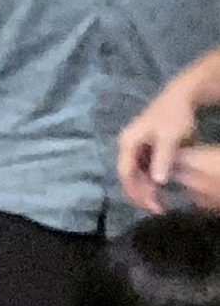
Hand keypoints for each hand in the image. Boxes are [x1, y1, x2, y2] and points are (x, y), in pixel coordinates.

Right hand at [119, 71, 211, 213]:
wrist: (180, 97)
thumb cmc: (174, 115)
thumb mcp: (170, 137)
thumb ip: (162, 158)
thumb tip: (158, 181)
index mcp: (128, 142)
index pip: (125, 172)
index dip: (136, 191)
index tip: (149, 205)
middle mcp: (127, 145)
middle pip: (127, 175)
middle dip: (139, 193)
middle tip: (155, 208)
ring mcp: (135, 146)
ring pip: (134, 173)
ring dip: (144, 188)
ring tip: (157, 202)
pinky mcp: (144, 147)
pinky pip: (142, 168)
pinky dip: (149, 180)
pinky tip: (159, 189)